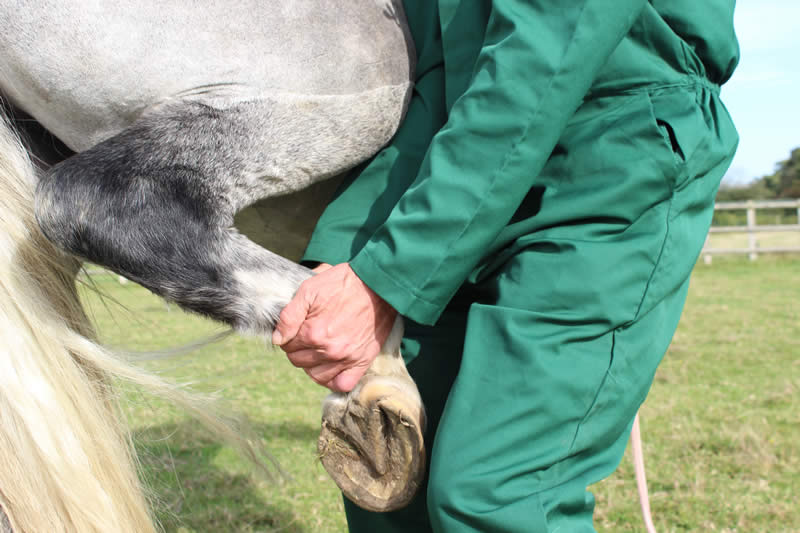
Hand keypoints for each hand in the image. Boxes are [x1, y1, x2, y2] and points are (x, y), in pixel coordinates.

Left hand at [272, 263, 396, 391]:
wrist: (377, 284)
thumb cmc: (342, 283)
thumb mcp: (309, 290)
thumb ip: (289, 316)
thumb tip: (278, 339)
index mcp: (313, 333)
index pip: (286, 346)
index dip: (289, 336)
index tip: (298, 328)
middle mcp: (329, 350)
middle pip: (299, 362)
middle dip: (298, 350)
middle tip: (307, 336)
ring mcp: (347, 358)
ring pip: (317, 376)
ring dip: (312, 366)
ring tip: (318, 351)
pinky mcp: (362, 361)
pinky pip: (342, 384)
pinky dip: (334, 380)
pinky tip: (332, 368)